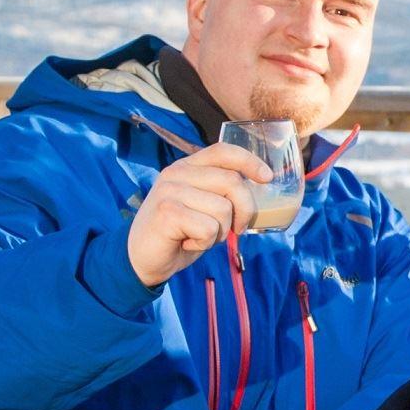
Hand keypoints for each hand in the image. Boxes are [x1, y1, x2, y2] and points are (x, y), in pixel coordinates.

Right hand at [127, 143, 274, 286]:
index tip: (267, 178)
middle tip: (236, 228)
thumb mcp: (203, 205)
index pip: (223, 151)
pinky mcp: (167, 213)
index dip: (249, 161)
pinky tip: (187, 242)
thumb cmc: (181, 232)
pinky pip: (209, 228)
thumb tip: (261, 188)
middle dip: (245, 211)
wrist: (142, 258)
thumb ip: (223, 193)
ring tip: (200, 235)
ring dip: (221, 231)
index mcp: (188, 166)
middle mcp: (177, 173)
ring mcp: (169, 191)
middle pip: (232, 182)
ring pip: (223, 209)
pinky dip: (206, 242)